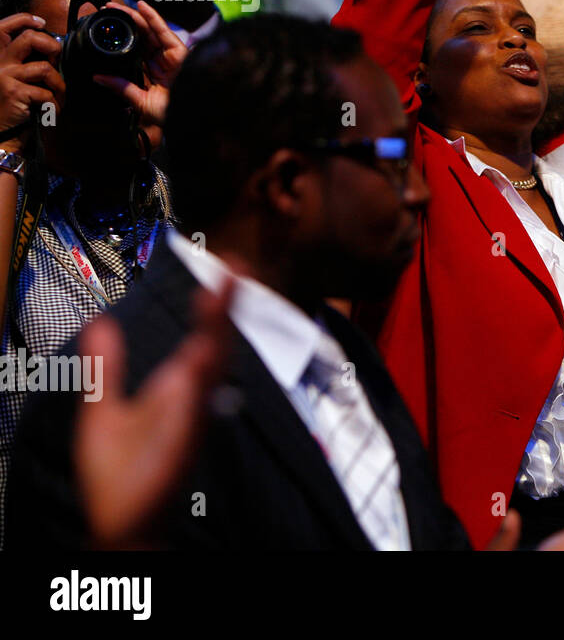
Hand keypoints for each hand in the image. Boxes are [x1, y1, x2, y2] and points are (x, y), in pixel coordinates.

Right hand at [0, 13, 63, 153]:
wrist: (1, 133)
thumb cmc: (14, 106)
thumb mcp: (16, 78)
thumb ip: (26, 61)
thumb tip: (52, 48)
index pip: (3, 27)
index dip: (23, 19)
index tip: (41, 22)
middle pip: (28, 38)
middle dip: (51, 46)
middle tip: (56, 62)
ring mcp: (4, 76)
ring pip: (45, 68)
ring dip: (59, 86)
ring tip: (57, 97)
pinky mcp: (14, 92)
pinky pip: (47, 92)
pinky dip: (56, 104)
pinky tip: (51, 111)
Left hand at [76, 275, 235, 548]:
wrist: (120, 524)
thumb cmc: (119, 477)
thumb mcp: (102, 409)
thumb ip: (106, 367)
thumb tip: (100, 323)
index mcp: (179, 387)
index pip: (204, 334)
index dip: (216, 301)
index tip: (227, 265)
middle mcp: (191, 397)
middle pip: (217, 341)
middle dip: (226, 305)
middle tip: (237, 266)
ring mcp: (190, 417)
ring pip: (211, 366)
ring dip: (218, 330)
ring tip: (222, 291)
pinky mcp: (181, 441)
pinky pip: (195, 406)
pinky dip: (202, 379)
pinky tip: (203, 352)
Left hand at [94, 1, 187, 135]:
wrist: (191, 116)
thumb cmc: (172, 113)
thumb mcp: (141, 102)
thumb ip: (121, 88)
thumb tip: (98, 78)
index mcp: (153, 72)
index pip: (135, 48)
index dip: (121, 37)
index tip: (105, 28)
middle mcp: (161, 60)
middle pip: (141, 36)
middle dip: (124, 21)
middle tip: (107, 10)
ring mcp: (170, 54)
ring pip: (150, 30)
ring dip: (134, 16)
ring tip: (117, 6)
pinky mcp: (179, 50)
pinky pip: (164, 31)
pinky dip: (153, 17)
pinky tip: (141, 6)